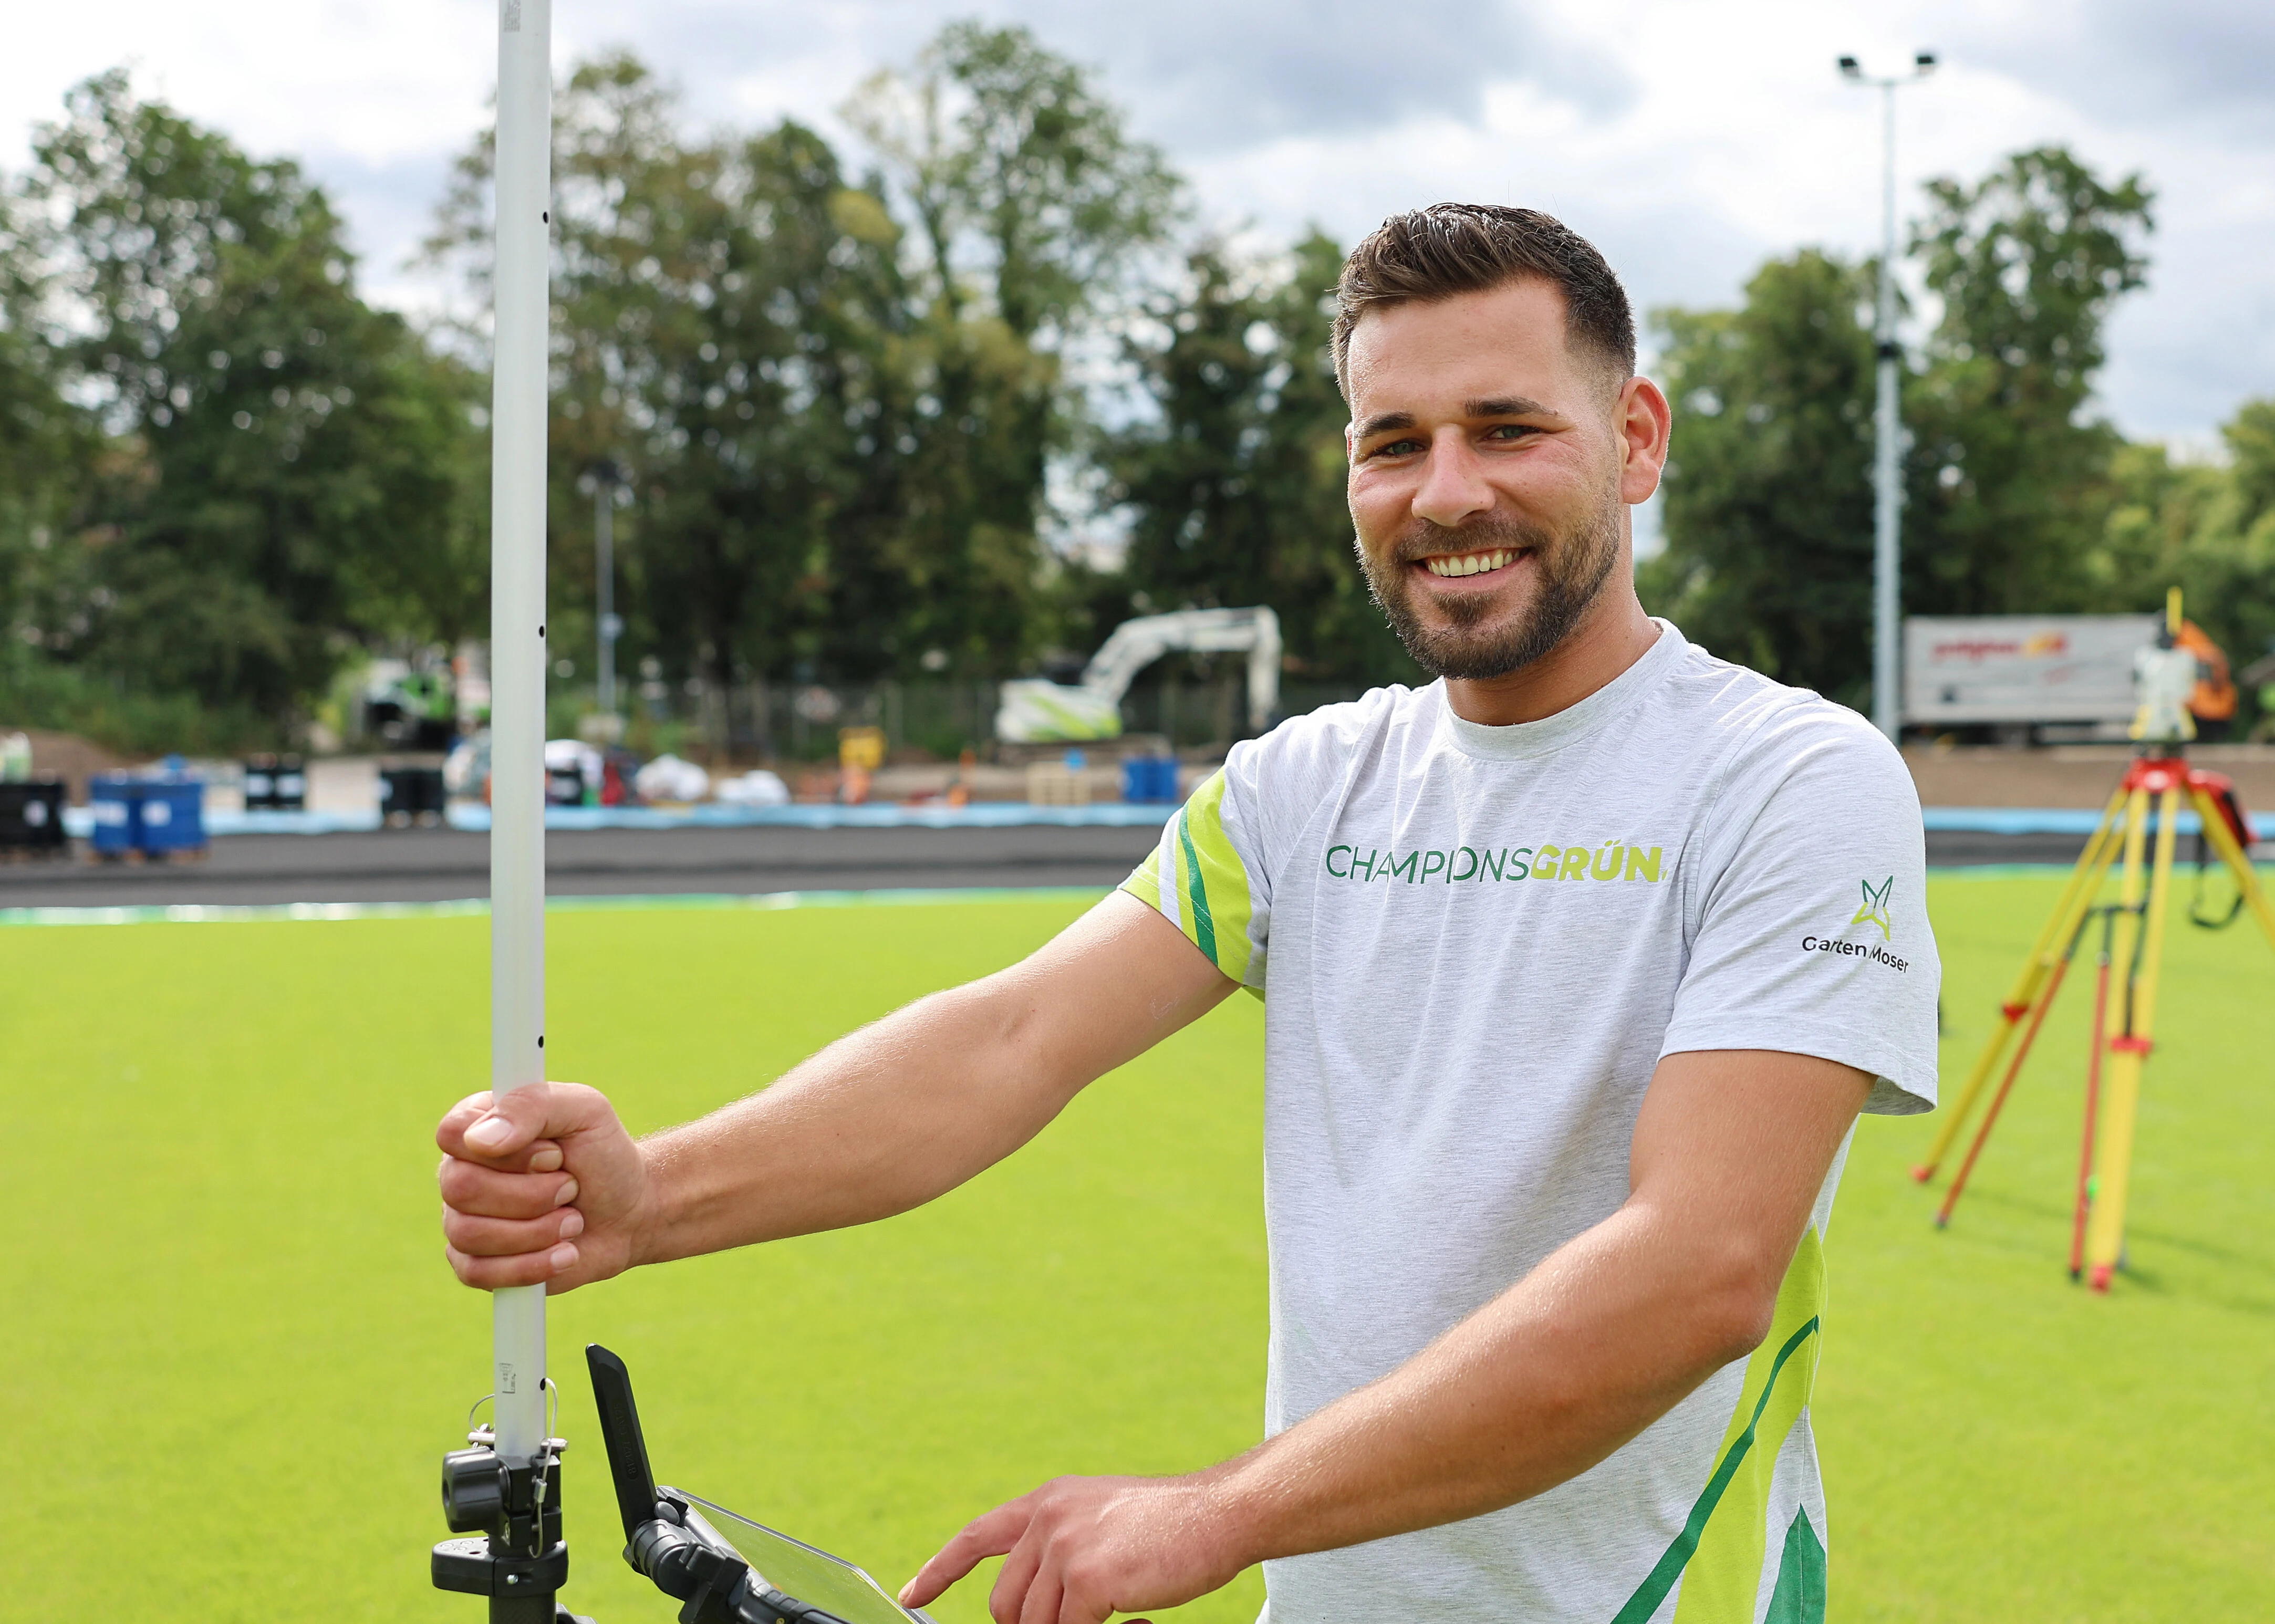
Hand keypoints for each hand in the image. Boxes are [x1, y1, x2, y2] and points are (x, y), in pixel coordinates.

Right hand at [436, 1082, 649, 1292]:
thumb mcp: (585, 1111)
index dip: (508, 1152)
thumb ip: (533, 1105)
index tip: (555, 1155)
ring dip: (538, 1231)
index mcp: (478, 1124)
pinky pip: (479, 1273)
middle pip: (460, 1187)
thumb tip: (479, 1140)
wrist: (629, 1213)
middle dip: (532, 1194)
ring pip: (469, 1234)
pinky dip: (532, 1266)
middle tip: (572, 1188)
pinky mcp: (477, 1264)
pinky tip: (564, 1253)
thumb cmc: (603, 1155)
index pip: (453, 1133)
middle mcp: (460, 1171)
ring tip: (574, 1220)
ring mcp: (463, 1219)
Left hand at [900, 1473, 1244, 1623]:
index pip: (979, 1535)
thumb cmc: (1170, 1525)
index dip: (942, 1567)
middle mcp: (1048, 1519)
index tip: (912, 1591)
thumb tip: (1031, 1598)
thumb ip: (1061, 1543)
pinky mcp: (1087, 1578)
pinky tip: (1134, 1615)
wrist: (1218, 1513)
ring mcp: (1064, 1547)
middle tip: (1080, 1622)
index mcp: (1050, 1501)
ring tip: (1115, 1614)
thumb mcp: (1101, 1517)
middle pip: (1006, 1602)